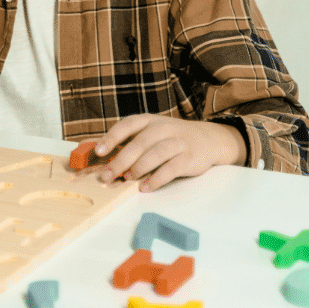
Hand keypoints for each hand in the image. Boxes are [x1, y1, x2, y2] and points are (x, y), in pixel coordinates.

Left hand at [93, 115, 245, 191]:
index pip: (128, 125)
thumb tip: (106, 161)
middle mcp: (164, 128)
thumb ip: (133, 143)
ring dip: (138, 168)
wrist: (209, 139)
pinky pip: (171, 168)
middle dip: (120, 160)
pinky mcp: (189, 157)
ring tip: (127, 179)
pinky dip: (156, 179)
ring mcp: (178, 142)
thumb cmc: (173, 138)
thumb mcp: (153, 132)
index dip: (112, 137)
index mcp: (150, 120)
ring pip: (155, 154)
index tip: (99, 151)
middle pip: (139, 143)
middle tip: (107, 175)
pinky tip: (145, 187)